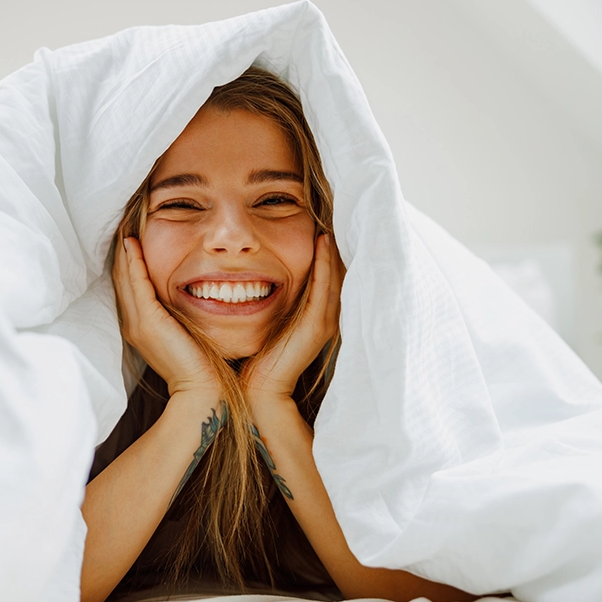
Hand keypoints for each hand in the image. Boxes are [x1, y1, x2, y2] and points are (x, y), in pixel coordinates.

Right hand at [113, 236, 217, 396]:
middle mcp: (133, 324)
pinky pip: (136, 284)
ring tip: (124, 229)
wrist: (200, 390)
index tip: (130, 240)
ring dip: (123, 252)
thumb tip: (185, 296)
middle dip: (121, 253)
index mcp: (140, 328)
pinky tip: (132, 244)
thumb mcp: (184, 335)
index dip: (127, 264)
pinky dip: (133, 262)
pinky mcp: (149, 321)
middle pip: (121, 280)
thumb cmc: (199, 365)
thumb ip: (177, 316)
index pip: (128, 289)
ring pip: (124, 279)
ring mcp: (138, 323)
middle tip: (122, 226)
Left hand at [244, 233, 343, 412]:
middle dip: (340, 242)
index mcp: (320, 316)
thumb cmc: (260, 358)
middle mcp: (328, 317)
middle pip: (342, 271)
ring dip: (336, 247)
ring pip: (338, 275)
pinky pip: (324, 288)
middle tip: (339, 210)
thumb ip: (279, 302)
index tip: (327, 219)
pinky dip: (325, 263)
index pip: (332, 274)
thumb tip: (263, 274)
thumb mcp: (274, 322)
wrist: (260, 391)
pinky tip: (323, 241)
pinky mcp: (316, 326)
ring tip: (335, 217)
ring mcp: (325, 321)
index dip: (332, 249)